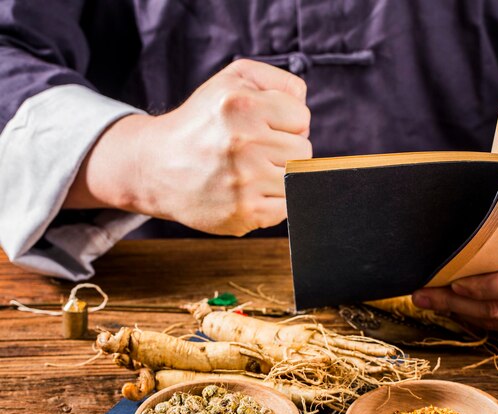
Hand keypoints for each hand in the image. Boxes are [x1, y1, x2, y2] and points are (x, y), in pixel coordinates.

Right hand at [65, 59, 311, 235]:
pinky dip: (274, 201)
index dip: (285, 123)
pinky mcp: (245, 212)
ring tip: (249, 170)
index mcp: (241, 105)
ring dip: (279, 175)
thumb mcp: (232, 80)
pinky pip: (288, 207)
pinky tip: (249, 191)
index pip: (302, 118)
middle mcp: (242, 143)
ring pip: (298, 178)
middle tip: (252, 150)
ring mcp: (245, 181)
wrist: (155, 166)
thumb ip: (278, 81)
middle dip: (283, 149)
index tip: (262, 127)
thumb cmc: (201, 121)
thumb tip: (306, 105)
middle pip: (304, 150)